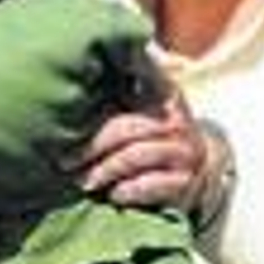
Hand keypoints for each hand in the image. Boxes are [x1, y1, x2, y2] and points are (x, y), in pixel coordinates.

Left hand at [65, 85, 227, 221]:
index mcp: (162, 95)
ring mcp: (183, 150)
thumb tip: (80, 80)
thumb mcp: (139, 108)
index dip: (128, 70)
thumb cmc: (150, 135)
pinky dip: (127, 190)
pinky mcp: (183, 180)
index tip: (101, 72)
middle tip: (66, 161)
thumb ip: (115, 92)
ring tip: (82, 181)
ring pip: (135, 156)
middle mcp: (175, 120)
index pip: (144, 77)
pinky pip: (150, 184)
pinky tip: (113, 194)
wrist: (196, 168)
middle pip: (126, 127)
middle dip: (92, 145)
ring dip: (104, 170)